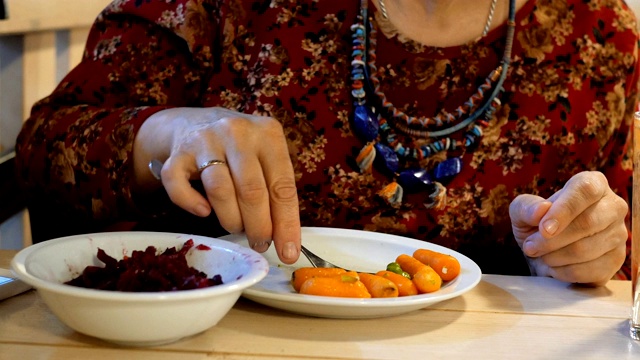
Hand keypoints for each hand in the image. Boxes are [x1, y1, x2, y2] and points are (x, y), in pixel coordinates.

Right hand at [133, 107, 300, 263]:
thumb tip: (286, 239)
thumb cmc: (240, 150)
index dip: (286, 223)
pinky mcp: (177, 153)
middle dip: (258, 227)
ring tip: (236, 228)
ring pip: (220, 190)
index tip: (288, 252)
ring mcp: (205, 140)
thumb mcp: (266, 157)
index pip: (282, 186)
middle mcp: (237, 132)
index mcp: (268, 133)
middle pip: (252, 191)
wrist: (196, 122)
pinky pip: (178, 185)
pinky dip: (191, 203)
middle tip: (260, 243)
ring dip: (231, 219)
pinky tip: (204, 211)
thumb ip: (276, 190)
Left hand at [509, 171, 627, 285]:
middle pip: (588, 223)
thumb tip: (540, 211)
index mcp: (592, 184)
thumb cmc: (537, 225)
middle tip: (530, 247)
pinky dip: (564, 272)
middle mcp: (613, 206)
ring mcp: (619, 234)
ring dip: (554, 257)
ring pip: (586, 250)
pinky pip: (590, 271)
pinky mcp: (617, 260)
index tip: (544, 229)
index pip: (586, 190)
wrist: (545, 253)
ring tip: (541, 254)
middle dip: (552, 240)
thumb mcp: (522, 211)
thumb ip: (526, 207)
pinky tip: (554, 266)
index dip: (564, 210)